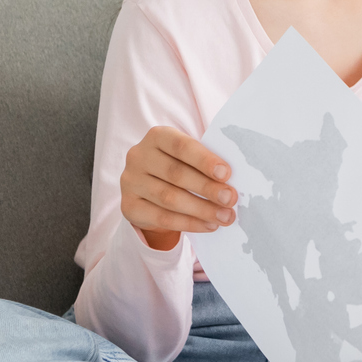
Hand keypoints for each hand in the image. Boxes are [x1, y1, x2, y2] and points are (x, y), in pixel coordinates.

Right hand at [121, 126, 236, 251]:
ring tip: (225, 216)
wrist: (149, 191)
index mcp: (157, 136)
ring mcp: (130, 181)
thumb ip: (205, 164)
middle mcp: (139, 156)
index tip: (226, 174)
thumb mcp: (189, 158)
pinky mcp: (129, 206)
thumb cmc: (179, 167)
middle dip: (207, 188)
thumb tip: (232, 182)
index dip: (204, 160)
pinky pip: (161, 218)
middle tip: (230, 199)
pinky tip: (209, 225)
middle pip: (176, 174)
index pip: (181, 146)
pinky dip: (189, 223)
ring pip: (169, 198)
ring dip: (201, 209)